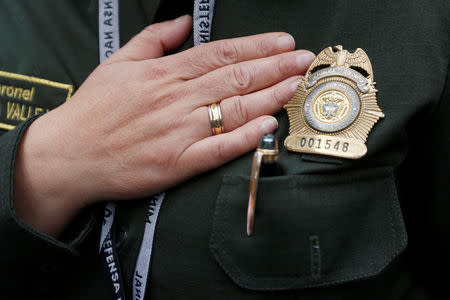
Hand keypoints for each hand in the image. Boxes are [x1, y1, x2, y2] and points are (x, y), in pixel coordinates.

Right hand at [14, 15, 313, 236]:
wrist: (69, 155)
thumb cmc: (93, 109)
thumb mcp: (118, 61)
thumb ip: (154, 39)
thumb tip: (182, 21)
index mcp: (165, 74)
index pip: (222, 53)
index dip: (257, 46)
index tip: (283, 42)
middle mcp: (177, 99)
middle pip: (237, 77)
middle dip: (276, 67)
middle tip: (303, 61)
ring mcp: (180, 131)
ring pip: (234, 109)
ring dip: (270, 96)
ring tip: (295, 86)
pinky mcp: (178, 162)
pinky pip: (219, 148)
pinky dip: (245, 138)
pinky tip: (267, 126)